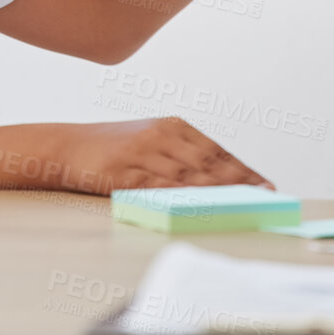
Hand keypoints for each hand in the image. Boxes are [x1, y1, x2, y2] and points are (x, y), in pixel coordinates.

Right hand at [52, 118, 270, 194]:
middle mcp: (161, 135)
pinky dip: (180, 198)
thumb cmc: (114, 148)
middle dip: (238, 181)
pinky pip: (157, 188)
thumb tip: (218, 179)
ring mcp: (142, 153)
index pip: (216, 150)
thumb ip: (181, 155)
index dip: (242, 168)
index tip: (265, 184)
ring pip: (187, 176)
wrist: (68, 147)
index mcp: (172, 126)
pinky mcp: (123, 173)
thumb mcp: (151, 141)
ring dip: (216, 191)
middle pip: (207, 162)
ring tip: (240, 205)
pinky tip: (198, 208)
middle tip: (262, 197)